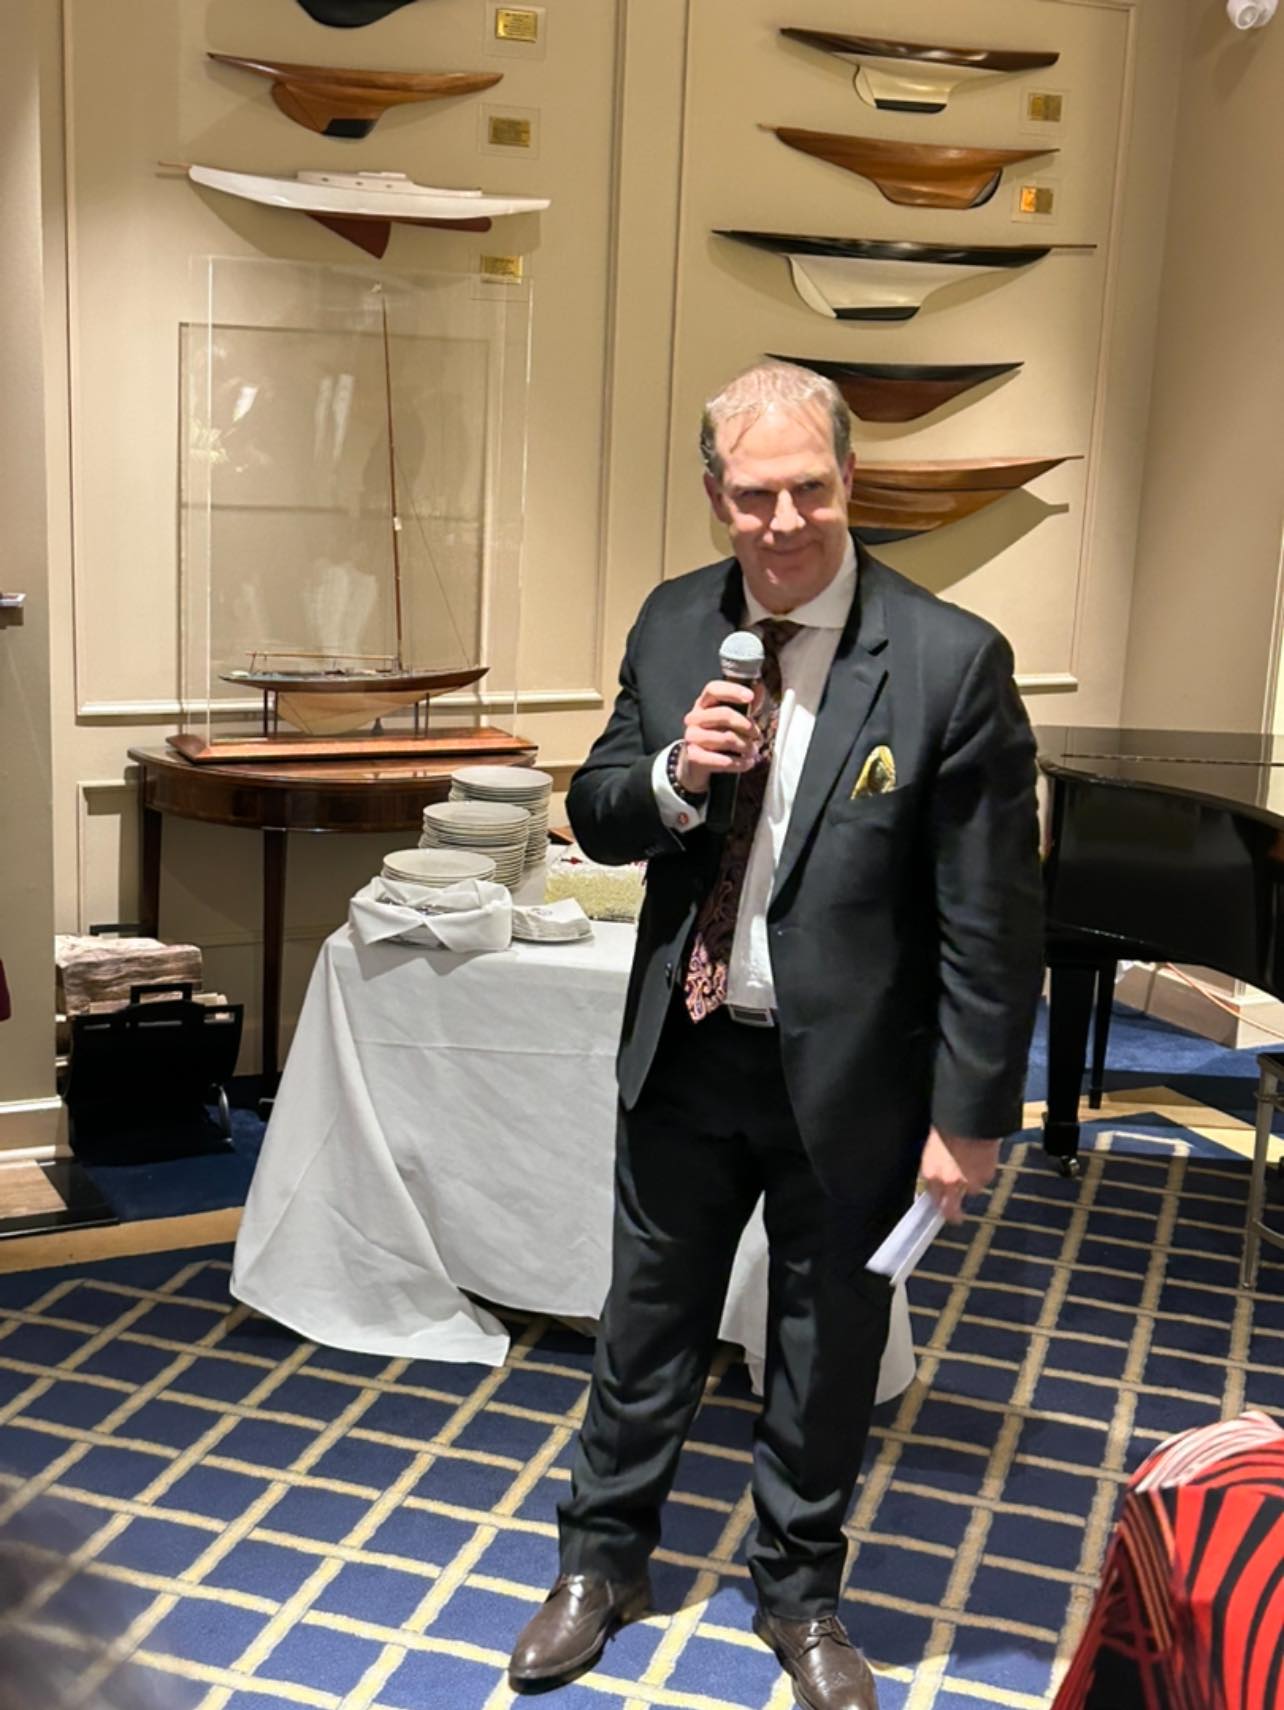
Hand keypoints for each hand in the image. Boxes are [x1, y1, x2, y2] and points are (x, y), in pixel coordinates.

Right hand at [677, 680, 762, 794]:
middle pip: (723, 714)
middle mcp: (695, 718)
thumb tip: (759, 689)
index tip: (750, 697)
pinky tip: (747, 763)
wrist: (697, 761)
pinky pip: (723, 761)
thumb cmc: (718, 734)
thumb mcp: (729, 717)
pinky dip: (740, 763)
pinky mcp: (694, 757)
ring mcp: (692, 737)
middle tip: (757, 734)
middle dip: (746, 725)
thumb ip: (744, 704)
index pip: (714, 689)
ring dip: (746, 746)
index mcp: (703, 703)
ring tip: (753, 750)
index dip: (733, 691)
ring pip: (726, 738)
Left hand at [919, 1127, 1000, 1224]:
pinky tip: (982, 1158)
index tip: (940, 1205)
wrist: (968, 1119)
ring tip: (972, 1164)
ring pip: (971, 1190)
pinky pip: (984, 1179)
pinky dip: (984, 1172)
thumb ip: (934, 1165)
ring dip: (972, 1182)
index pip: (932, 1197)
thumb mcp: (932, 1146)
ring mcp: (967, 1182)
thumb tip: (937, 1174)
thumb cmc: (947, 1125)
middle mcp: (947, 1182)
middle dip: (953, 1215)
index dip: (937, 1201)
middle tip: (956, 1218)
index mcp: (930, 1172)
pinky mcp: (985, 1177)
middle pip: (950, 1209)